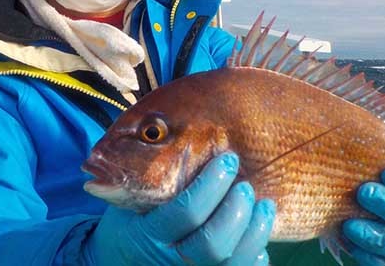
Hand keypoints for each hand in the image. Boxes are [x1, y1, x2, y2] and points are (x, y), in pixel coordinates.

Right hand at [84, 152, 275, 264]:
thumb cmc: (131, 220)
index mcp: (149, 234)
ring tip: (265, 206)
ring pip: (231, 263)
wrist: (120, 262)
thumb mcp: (130, 199)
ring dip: (255, 232)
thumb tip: (179, 131)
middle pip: (212, 245)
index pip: (185, 213)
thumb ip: (153, 177)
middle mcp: (171, 260)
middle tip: (246, 186)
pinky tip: (259, 232)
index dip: (211, 185)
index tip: (228, 159)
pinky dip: (256, 256)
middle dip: (235, 212)